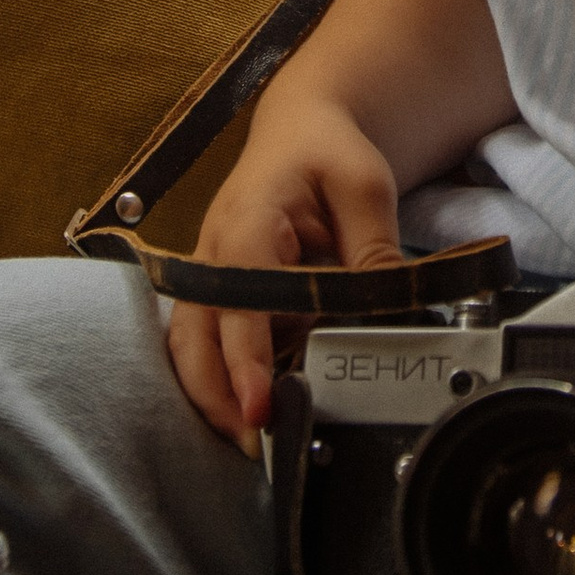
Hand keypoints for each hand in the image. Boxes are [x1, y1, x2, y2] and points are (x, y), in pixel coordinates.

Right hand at [165, 96, 404, 452]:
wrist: (300, 130)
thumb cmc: (326, 151)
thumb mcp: (364, 185)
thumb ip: (373, 249)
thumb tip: (385, 310)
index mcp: (246, 222)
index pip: (238, 298)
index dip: (245, 358)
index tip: (258, 407)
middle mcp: (214, 254)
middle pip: (195, 336)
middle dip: (217, 394)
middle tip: (255, 444)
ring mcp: (210, 275)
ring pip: (189, 346)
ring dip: (211, 394)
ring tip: (249, 443)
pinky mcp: (218, 294)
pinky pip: (205, 344)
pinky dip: (219, 380)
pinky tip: (250, 412)